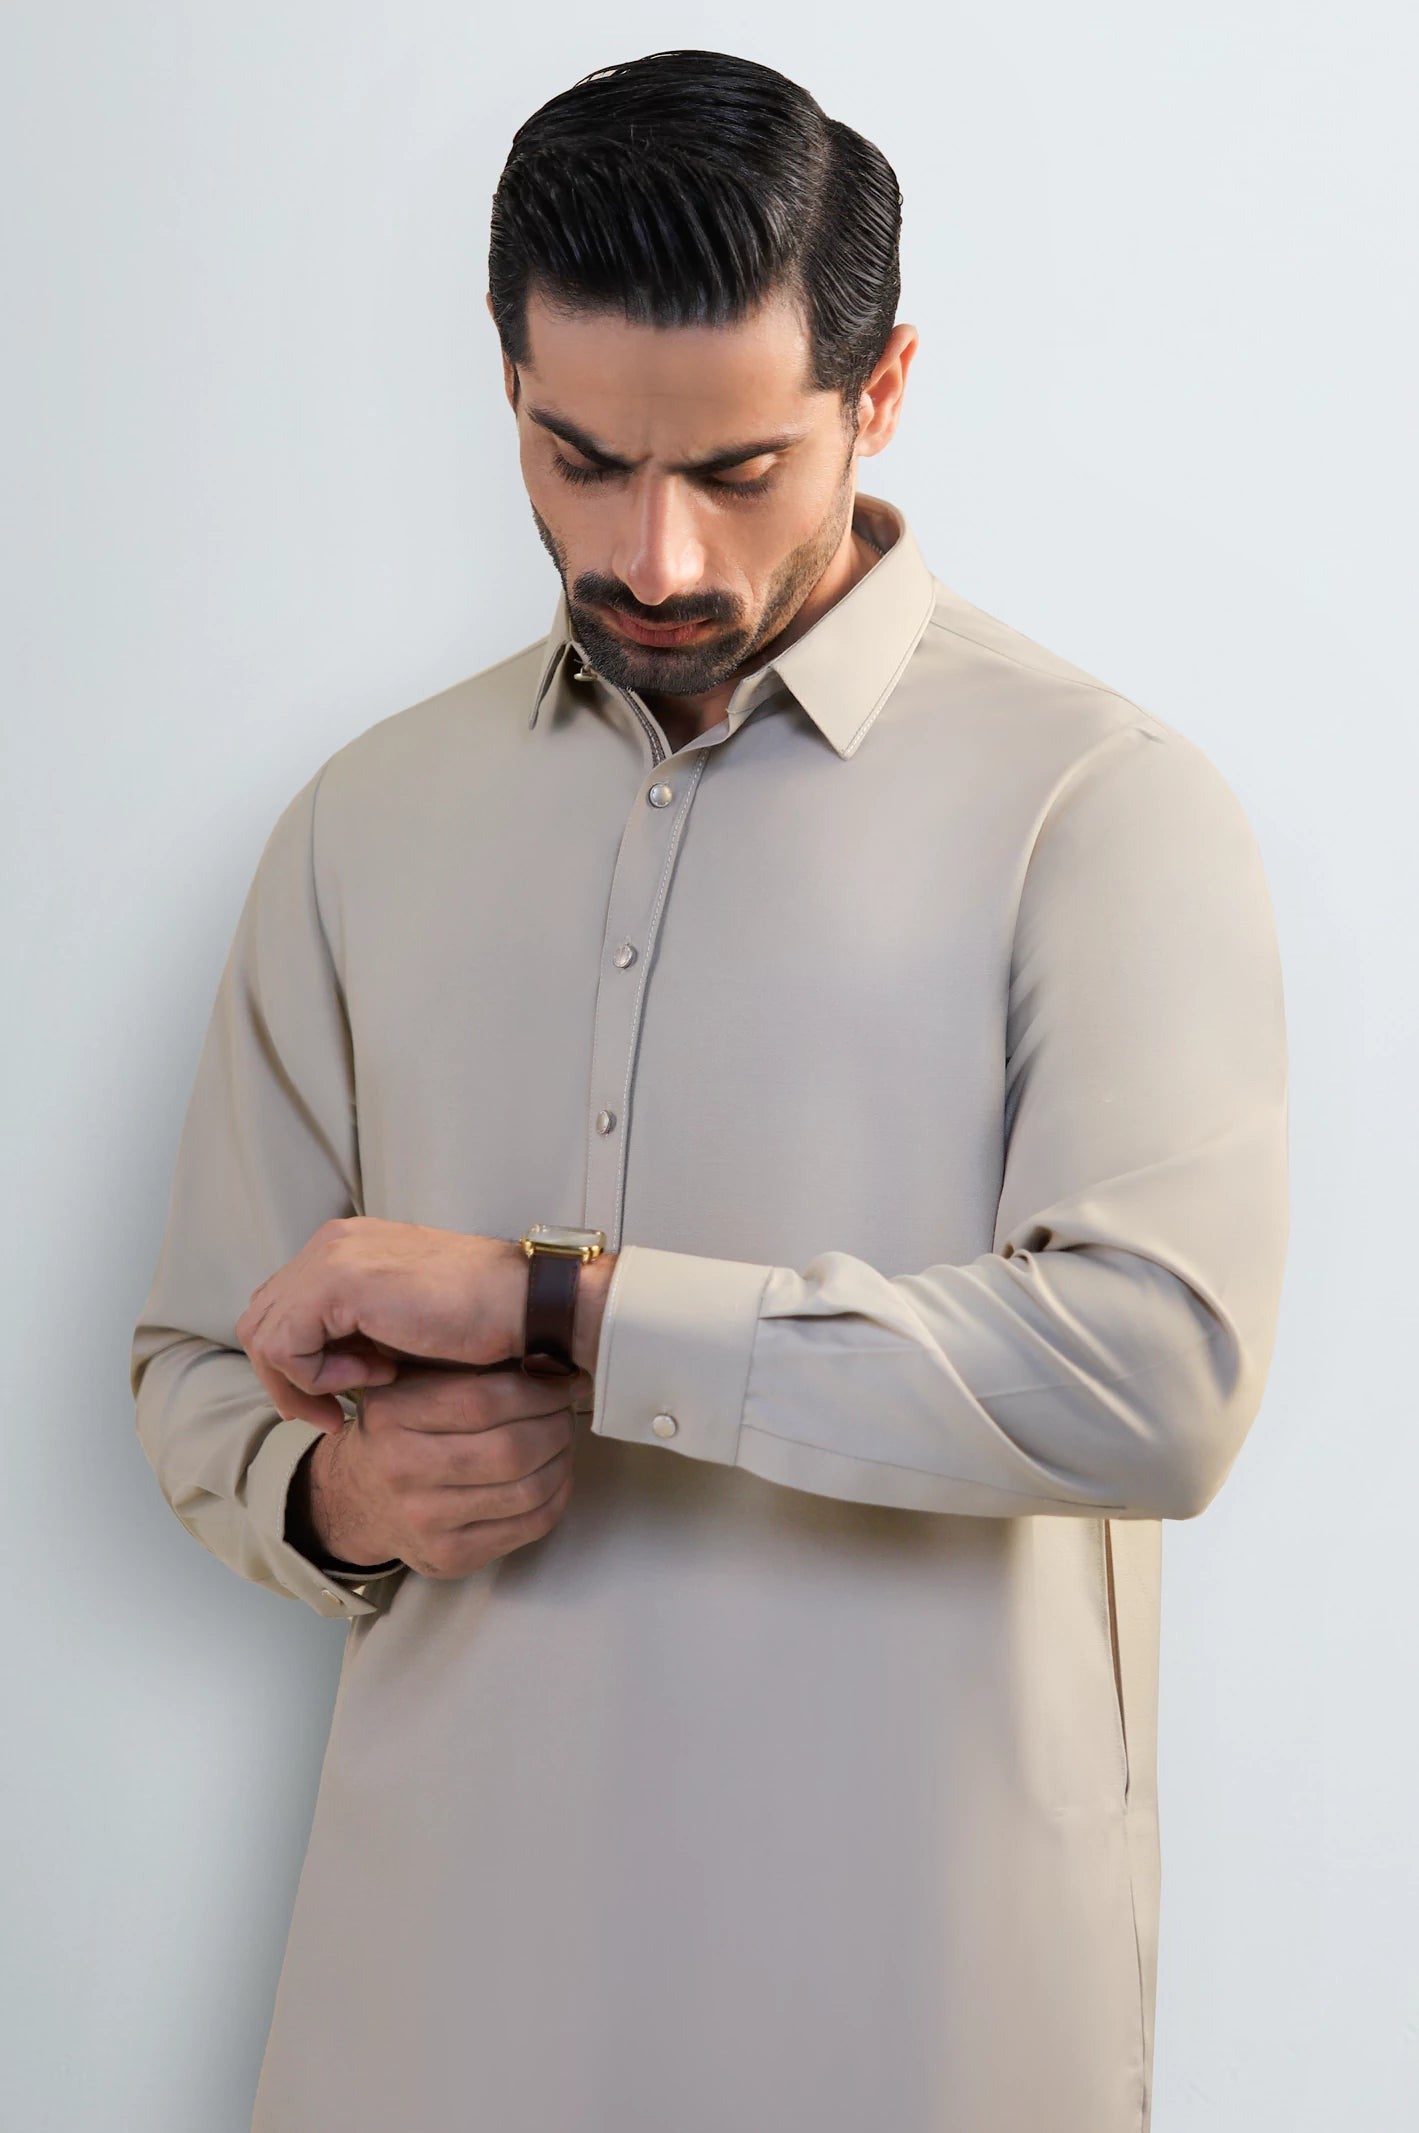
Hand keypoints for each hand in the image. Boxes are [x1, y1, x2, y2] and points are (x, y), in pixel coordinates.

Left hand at [235, 1217, 529, 1430]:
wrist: (525, 1305)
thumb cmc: (478, 1321)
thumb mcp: (399, 1327)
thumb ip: (355, 1334)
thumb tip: (312, 1371)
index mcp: (345, 1247)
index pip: (282, 1309)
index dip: (294, 1366)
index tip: (333, 1404)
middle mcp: (331, 1242)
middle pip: (260, 1321)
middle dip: (286, 1381)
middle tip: (332, 1414)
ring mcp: (331, 1256)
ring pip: (264, 1335)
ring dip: (303, 1381)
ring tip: (359, 1394)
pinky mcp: (337, 1281)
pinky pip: (286, 1345)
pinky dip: (318, 1376)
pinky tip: (376, 1376)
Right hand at [294, 1362, 589, 1578]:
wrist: (356, 1498)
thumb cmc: (399, 1429)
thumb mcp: (410, 1381)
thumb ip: (465, 1363)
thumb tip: (549, 1355)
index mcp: (390, 1414)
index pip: (486, 1399)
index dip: (539, 1390)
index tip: (563, 1381)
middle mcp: (400, 1470)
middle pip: (511, 1449)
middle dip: (556, 1425)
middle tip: (566, 1411)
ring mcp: (424, 1520)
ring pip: (527, 1491)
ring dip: (562, 1460)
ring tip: (563, 1439)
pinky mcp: (449, 1557)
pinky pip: (529, 1526)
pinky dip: (557, 1496)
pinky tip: (555, 1475)